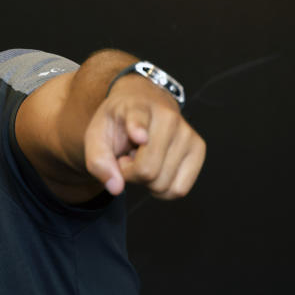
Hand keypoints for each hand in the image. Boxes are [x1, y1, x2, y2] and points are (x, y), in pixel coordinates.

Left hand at [84, 76, 205, 198]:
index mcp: (136, 107)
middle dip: (129, 174)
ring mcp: (187, 133)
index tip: (139, 136)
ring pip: (163, 183)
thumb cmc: (118, 124)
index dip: (138, 129)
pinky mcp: (199, 149)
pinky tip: (156, 167)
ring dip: (146, 180)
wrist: (142, 105)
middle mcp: (167, 117)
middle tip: (127, 157)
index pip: (138, 118)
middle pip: (147, 170)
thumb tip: (116, 188)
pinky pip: (179, 189)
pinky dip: (162, 188)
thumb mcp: (96, 136)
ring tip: (142, 158)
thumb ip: (98, 162)